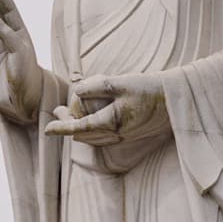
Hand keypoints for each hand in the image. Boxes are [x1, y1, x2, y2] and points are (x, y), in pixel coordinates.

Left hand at [44, 73, 168, 146]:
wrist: (174, 101)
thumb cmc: (148, 89)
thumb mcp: (121, 83)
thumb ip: (97, 87)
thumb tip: (76, 91)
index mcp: (111, 122)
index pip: (79, 128)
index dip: (61, 128)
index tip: (47, 130)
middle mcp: (115, 135)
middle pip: (83, 135)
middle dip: (68, 125)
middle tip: (57, 112)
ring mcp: (122, 137)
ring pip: (93, 138)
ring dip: (78, 129)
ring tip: (67, 114)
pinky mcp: (128, 135)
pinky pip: (103, 138)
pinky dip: (91, 131)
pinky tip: (90, 120)